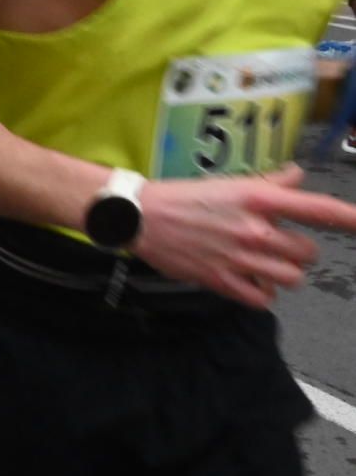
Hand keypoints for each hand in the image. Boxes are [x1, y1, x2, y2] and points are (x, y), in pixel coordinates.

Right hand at [132, 166, 355, 307]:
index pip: (318, 209)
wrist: (140, 216)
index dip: (349, 218)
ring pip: (291, 278)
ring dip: (282, 272)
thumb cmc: (182, 197)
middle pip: (308, 253)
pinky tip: (250, 279)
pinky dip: (262, 292)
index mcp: (257, 200)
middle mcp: (255, 230)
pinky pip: (263, 299)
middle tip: (277, 244)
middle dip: (297, 250)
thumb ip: (269, 184)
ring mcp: (240, 258)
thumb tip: (297, 177)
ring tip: (263, 263)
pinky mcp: (222, 281)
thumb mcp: (228, 183)